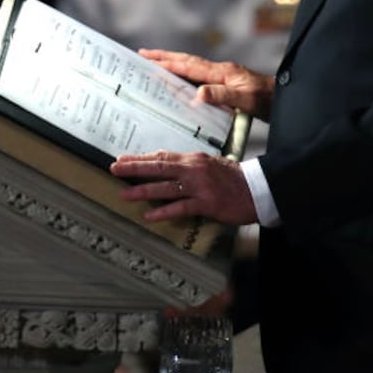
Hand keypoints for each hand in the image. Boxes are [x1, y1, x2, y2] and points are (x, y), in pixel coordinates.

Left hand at [111, 150, 257, 225]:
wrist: (258, 188)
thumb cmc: (234, 178)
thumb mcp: (210, 165)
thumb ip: (189, 166)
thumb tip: (167, 166)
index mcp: (194, 159)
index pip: (162, 156)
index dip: (140, 158)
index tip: (122, 159)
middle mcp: (194, 169)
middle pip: (158, 167)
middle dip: (134, 168)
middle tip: (114, 169)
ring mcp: (199, 186)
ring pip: (165, 187)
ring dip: (143, 190)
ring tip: (124, 193)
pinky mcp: (206, 203)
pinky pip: (180, 207)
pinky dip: (164, 212)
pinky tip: (149, 216)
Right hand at [139, 48, 273, 120]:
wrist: (286, 100)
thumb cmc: (268, 101)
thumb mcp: (245, 100)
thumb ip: (222, 95)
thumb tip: (197, 92)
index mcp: (222, 72)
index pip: (189, 65)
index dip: (167, 62)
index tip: (147, 57)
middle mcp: (221, 71)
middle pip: (187, 61)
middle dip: (165, 57)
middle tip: (144, 54)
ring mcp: (224, 77)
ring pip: (192, 68)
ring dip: (174, 66)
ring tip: (156, 65)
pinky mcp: (227, 85)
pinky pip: (200, 77)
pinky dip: (186, 77)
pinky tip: (182, 84)